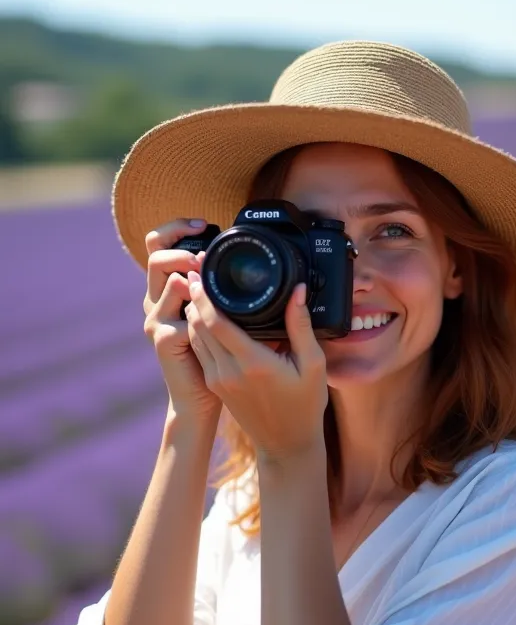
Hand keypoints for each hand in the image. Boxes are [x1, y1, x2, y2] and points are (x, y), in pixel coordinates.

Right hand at [142, 218, 222, 423]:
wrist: (201, 401)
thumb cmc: (216, 360)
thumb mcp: (225, 320)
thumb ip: (226, 293)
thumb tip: (252, 267)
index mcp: (172, 292)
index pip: (159, 245)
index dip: (176, 229)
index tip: (204, 222)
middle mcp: (159, 301)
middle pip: (155, 255)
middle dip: (180, 245)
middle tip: (206, 249)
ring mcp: (158, 320)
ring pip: (169, 280)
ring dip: (189, 271)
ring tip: (210, 272)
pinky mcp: (163, 339)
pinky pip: (179, 317)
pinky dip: (197, 310)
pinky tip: (213, 311)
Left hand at [184, 272, 327, 461]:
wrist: (286, 444)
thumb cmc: (304, 405)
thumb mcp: (313, 364)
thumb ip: (301, 326)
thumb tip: (298, 291)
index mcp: (253, 363)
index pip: (216, 323)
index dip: (204, 296)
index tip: (201, 273)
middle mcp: (229, 372)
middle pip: (198, 326)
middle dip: (193, 298)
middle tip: (196, 273)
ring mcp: (218, 380)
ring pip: (195, 338)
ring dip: (193, 314)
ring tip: (196, 289)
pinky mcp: (215, 386)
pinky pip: (200, 351)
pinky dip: (198, 331)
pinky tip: (203, 316)